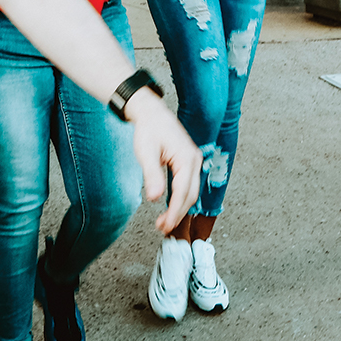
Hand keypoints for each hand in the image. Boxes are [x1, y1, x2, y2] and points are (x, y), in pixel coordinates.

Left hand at [125, 88, 202, 232]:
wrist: (151, 113)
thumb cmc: (149, 129)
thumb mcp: (146, 153)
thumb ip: (152, 175)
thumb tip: (155, 198)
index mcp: (187, 158)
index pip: (183, 192)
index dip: (174, 212)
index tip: (166, 225)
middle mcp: (194, 160)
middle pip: (191, 195)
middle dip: (178, 214)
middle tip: (162, 227)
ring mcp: (194, 161)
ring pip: (191, 192)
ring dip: (179, 208)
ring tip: (164, 221)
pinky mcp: (189, 162)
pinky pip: (189, 185)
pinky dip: (181, 199)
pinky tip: (170, 206)